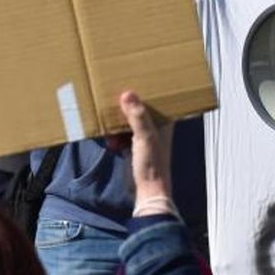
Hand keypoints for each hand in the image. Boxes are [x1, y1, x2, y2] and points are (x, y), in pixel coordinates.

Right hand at [119, 91, 173, 205]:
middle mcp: (156, 129)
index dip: (145, 93)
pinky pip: (121, 136)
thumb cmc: (152, 165)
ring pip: (128, 123)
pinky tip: (111, 142)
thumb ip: (137, 116)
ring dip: (117, 124)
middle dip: (126, 108)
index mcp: (164, 123)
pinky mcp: (133, 149)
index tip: (132, 83)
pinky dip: (115, 137)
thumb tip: (128, 94)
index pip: (155, 102)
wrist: (147, 191)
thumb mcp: (145, 137)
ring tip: (109, 125)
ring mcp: (144, 139)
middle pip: (139, 111)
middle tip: (114, 99)